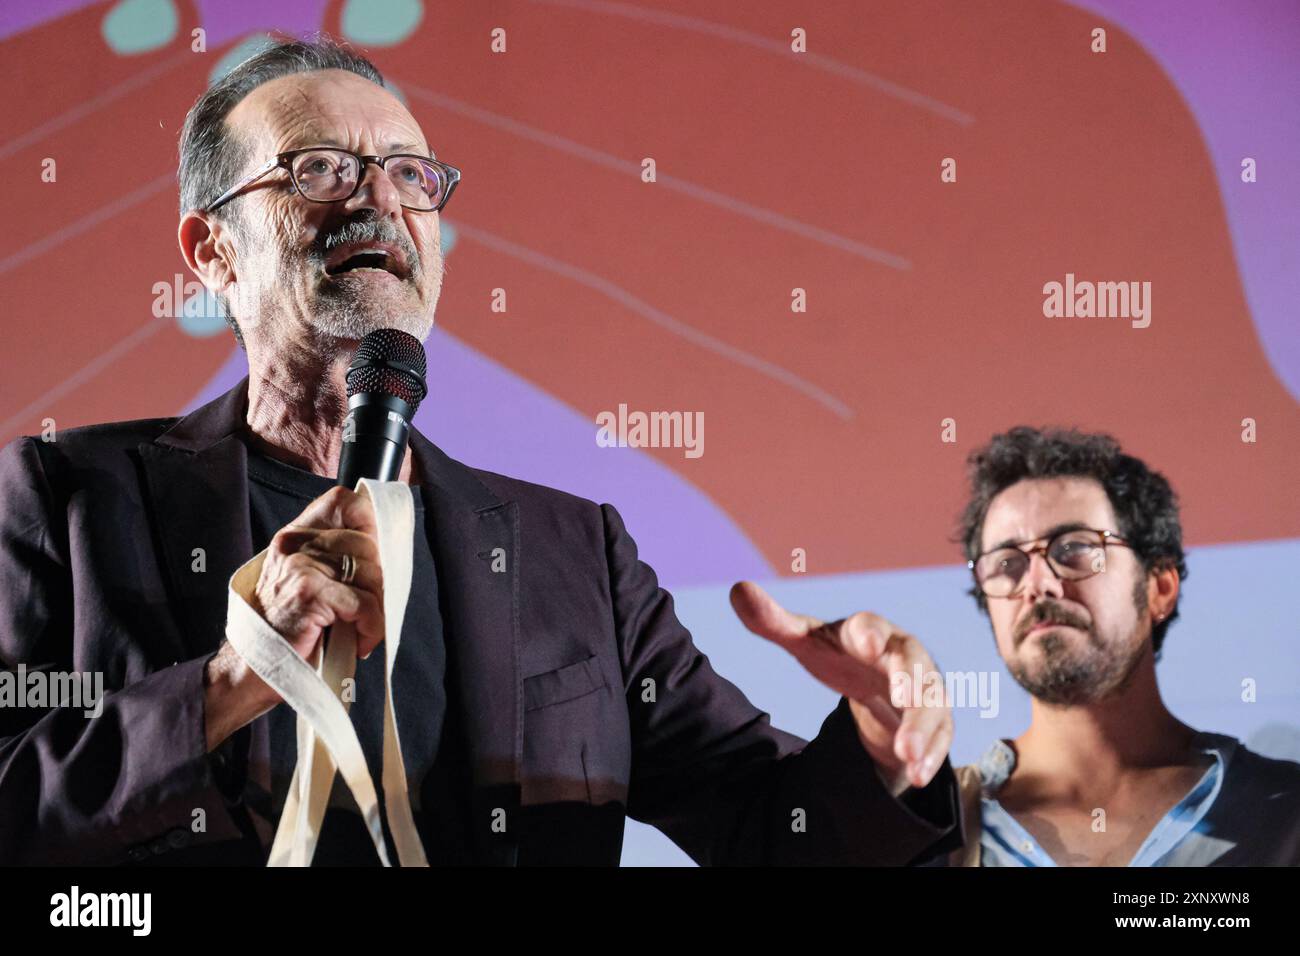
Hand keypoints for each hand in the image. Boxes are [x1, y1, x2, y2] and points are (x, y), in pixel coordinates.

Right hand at [250, 486, 385, 700]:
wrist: (252, 665)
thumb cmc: (287, 626)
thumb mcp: (307, 578)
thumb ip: (336, 557)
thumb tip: (388, 552)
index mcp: (296, 534)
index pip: (343, 501)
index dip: (370, 523)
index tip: (377, 555)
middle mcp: (295, 543)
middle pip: (368, 544)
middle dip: (380, 582)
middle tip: (372, 609)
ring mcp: (300, 565)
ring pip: (371, 574)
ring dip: (378, 609)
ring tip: (364, 628)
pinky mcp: (308, 592)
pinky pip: (364, 603)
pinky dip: (371, 626)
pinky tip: (359, 641)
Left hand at [729, 581, 952, 795]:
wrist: (877, 683)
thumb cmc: (840, 655)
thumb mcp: (806, 643)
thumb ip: (773, 621)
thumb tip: (737, 589)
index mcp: (868, 632)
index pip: (870, 626)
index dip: (869, 633)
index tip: (865, 644)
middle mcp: (903, 655)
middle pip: (913, 663)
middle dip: (910, 680)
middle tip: (901, 697)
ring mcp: (925, 688)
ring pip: (930, 704)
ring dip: (920, 729)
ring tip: (907, 755)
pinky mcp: (936, 719)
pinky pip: (940, 736)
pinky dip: (931, 756)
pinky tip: (918, 776)